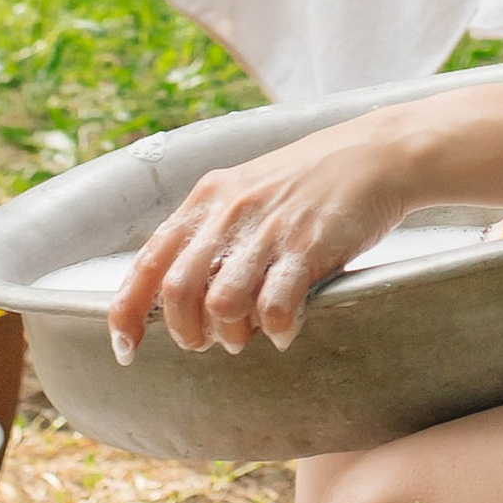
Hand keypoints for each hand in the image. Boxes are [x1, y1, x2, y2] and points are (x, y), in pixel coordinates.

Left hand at [111, 123, 419, 356]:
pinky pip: (275, 307)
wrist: (379, 155)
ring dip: (231, 334)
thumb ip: (214, 229)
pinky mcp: (308, 247)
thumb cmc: (313, 180)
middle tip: (206, 343)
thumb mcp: (250, 190)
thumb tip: (184, 291)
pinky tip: (288, 329)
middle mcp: (230, 212)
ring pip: (221, 304)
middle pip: (177, 291)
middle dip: (185, 332)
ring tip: (249, 336)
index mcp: (208, 198)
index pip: (148, 262)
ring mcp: (269, 230)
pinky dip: (277, 330)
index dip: (127, 312)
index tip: (123, 348)